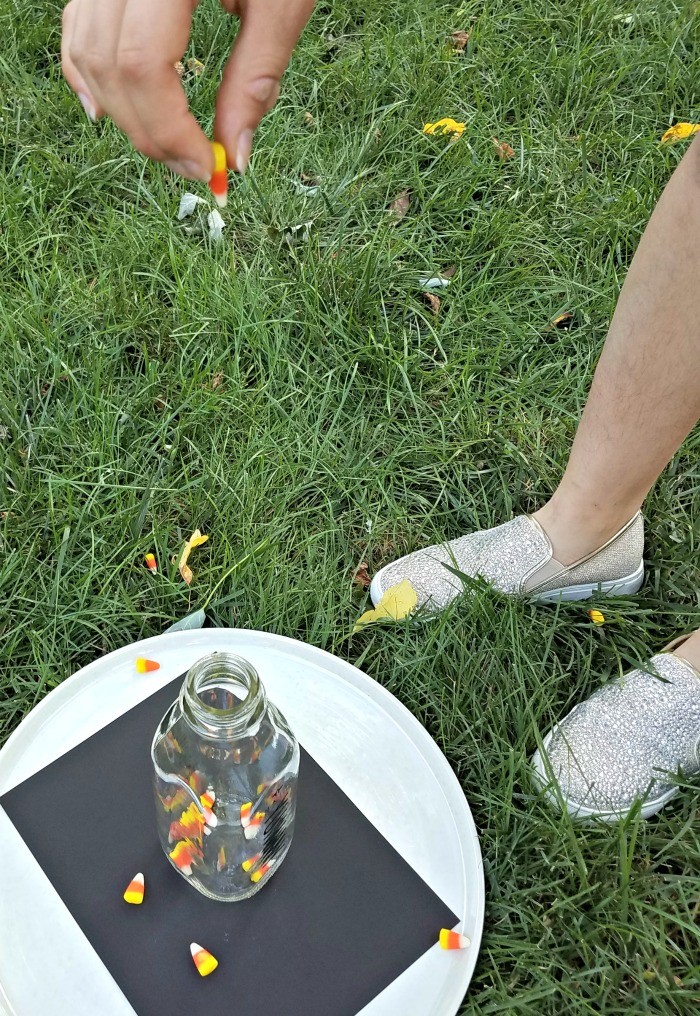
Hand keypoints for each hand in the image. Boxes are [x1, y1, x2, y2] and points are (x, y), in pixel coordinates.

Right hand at [61, 0, 315, 179]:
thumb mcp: (281, 1)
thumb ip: (255, 79)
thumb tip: (235, 156)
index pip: (144, 66)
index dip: (170, 130)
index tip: (208, 167)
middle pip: (110, 66)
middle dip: (149, 131)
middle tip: (192, 166)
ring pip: (84, 51)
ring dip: (122, 112)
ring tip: (166, 143)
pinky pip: (76, 25)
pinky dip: (88, 72)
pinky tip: (110, 109)